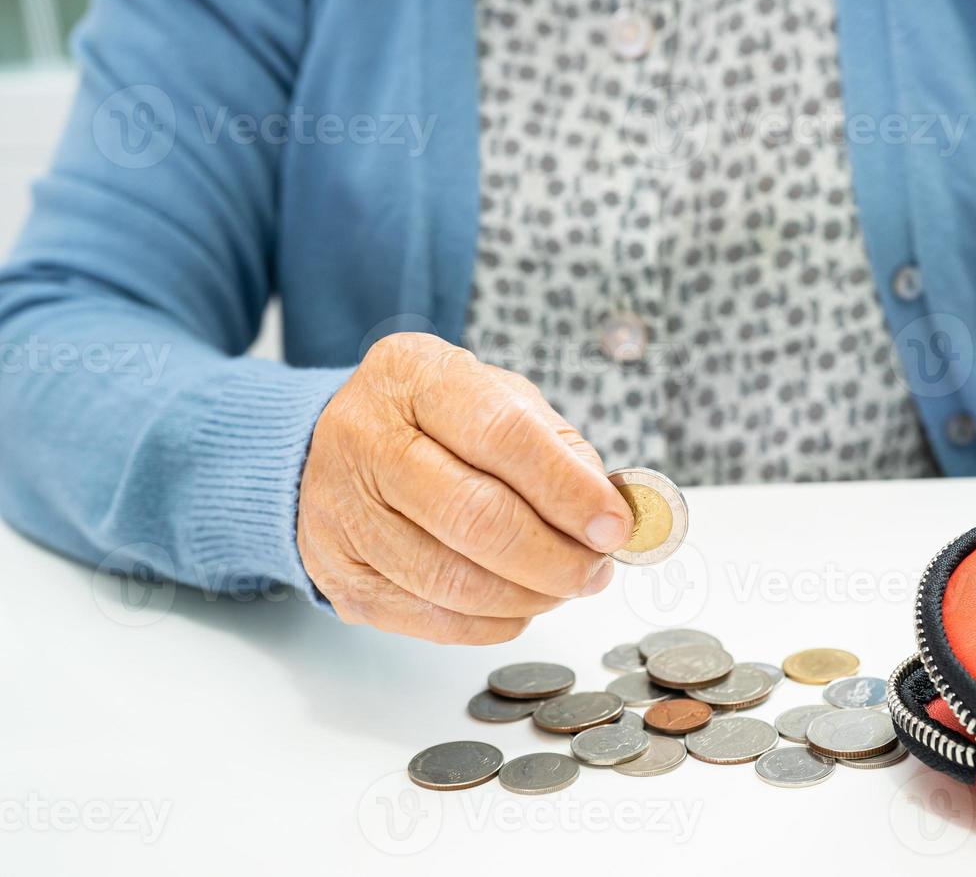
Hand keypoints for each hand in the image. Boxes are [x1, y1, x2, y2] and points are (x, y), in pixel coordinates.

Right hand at [297, 333, 633, 643]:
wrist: (337, 446)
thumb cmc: (439, 421)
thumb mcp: (501, 399)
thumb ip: (559, 450)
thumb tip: (609, 517)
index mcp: (416, 376)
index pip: (502, 435)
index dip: (567, 490)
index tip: (615, 525)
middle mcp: (366, 438)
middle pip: (475, 517)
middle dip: (554, 557)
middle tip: (595, 570)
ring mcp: (341, 509)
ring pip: (452, 581)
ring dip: (528, 597)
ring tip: (563, 586)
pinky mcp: (337, 572)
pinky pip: (430, 620)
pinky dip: (492, 623)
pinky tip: (519, 604)